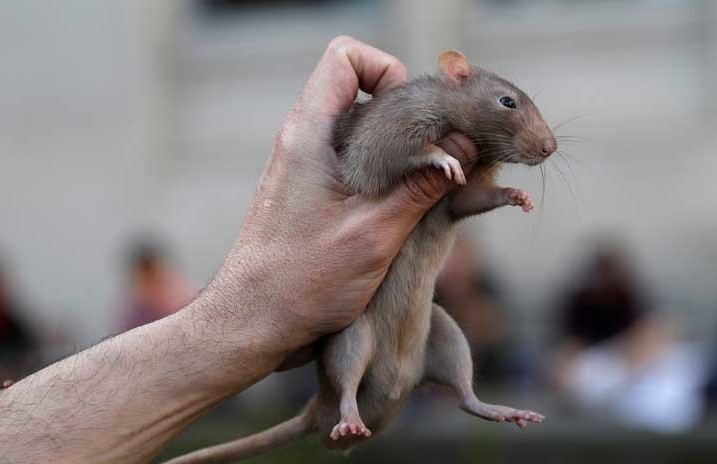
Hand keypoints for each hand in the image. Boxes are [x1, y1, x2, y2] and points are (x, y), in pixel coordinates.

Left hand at [202, 36, 477, 360]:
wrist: (252, 321)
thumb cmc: (301, 281)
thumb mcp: (375, 233)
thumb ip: (422, 186)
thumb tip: (464, 149)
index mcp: (309, 135)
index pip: (345, 58)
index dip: (387, 69)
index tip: (415, 113)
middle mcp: (304, 141)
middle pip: (360, 91)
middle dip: (406, 111)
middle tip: (440, 149)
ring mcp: (306, 166)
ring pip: (361, 128)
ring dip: (399, 146)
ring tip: (429, 180)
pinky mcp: (312, 192)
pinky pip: (355, 160)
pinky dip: (385, 170)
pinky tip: (405, 205)